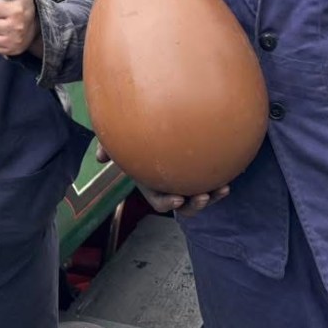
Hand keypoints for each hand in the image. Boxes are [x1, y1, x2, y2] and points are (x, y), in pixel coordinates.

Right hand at [94, 143, 228, 217]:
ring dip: (211, 198)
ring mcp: (186, 180)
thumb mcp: (119, 139)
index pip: (158, 202)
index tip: (177, 198)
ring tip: (221, 189)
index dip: (167, 203)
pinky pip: (211, 184)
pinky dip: (219, 185)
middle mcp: (170, 186)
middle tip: (202, 196)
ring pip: (199, 198)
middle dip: (193, 206)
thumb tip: (99, 158)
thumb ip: (109, 146)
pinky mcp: (200, 173)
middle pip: (183, 206)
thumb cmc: (137, 131)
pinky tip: (227, 179)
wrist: (164, 121)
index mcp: (152, 184)